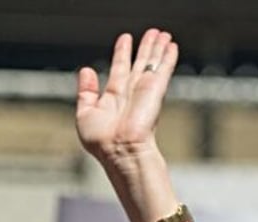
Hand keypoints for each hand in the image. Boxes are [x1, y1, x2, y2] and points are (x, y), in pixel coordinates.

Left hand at [76, 29, 177, 164]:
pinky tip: (172, 46)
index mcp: (115, 99)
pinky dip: (167, 58)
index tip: (125, 39)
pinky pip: (162, 70)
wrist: (121, 152)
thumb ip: (86, 92)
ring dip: (158, 48)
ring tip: (164, 34)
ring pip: (152, 64)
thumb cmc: (103, 143)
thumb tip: (87, 70)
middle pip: (140, 64)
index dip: (122, 53)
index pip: (120, 70)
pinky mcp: (155, 92)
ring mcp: (144, 92)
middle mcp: (131, 94)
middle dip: (146, 48)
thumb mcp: (85, 114)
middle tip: (154, 33)